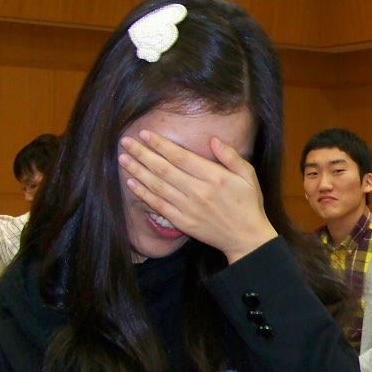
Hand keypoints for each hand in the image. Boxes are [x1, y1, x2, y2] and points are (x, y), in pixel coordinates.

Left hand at [118, 130, 277, 262]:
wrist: (246, 238)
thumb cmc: (248, 204)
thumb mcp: (248, 176)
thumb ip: (231, 156)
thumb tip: (213, 139)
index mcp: (214, 177)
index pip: (180, 157)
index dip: (160, 144)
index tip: (145, 134)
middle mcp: (198, 191)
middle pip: (163, 169)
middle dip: (142, 153)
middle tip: (125, 142)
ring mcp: (188, 208)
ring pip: (157, 186)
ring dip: (138, 171)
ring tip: (123, 159)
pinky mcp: (183, 222)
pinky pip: (159, 206)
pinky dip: (144, 194)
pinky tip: (132, 184)